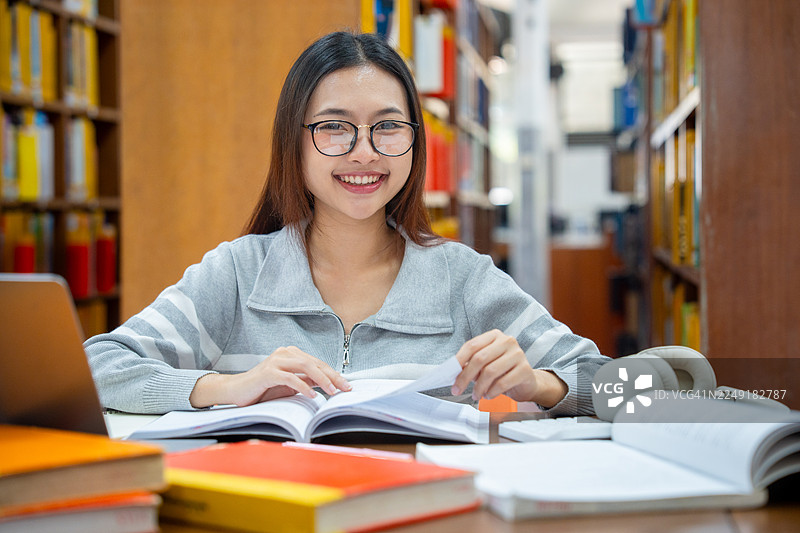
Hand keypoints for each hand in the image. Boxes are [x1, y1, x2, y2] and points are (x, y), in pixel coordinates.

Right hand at [190, 346, 350, 407]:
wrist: (236, 391)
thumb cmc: (263, 389)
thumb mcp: (289, 385)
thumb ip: (306, 381)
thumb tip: (327, 384)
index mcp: (291, 354)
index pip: (318, 363)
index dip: (333, 373)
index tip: (347, 385)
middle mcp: (285, 353)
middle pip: (315, 363)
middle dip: (333, 376)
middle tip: (345, 388)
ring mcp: (276, 361)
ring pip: (305, 367)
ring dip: (322, 379)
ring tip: (332, 391)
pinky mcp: (268, 372)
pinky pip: (290, 378)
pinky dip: (303, 386)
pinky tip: (312, 395)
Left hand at [451, 329, 566, 406]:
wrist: (526, 382)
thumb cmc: (503, 371)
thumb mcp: (485, 365)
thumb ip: (471, 365)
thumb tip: (454, 372)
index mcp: (494, 336)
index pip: (472, 345)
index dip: (459, 360)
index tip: (450, 373)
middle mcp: (507, 341)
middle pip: (480, 358)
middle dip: (465, 377)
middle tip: (457, 389)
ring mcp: (518, 354)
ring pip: (490, 372)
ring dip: (479, 387)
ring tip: (476, 394)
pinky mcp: (525, 369)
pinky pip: (502, 383)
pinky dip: (491, 392)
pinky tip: (489, 395)